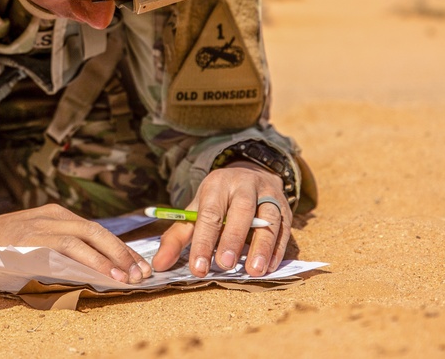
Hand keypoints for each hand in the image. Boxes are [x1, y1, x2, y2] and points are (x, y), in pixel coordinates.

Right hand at [0, 204, 152, 283]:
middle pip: (95, 230)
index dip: (119, 248)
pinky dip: (85, 260)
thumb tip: (94, 270)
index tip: (138, 264)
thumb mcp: (34, 240)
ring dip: (108, 257)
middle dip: (121, 251)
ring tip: (125, 276)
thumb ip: (60, 249)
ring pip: (83, 237)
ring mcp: (40, 226)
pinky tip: (99, 273)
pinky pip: (63, 248)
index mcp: (55, 215)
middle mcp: (51, 216)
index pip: (95, 230)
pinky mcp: (30, 239)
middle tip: (141, 272)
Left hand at [151, 161, 291, 277]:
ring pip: (269, 218)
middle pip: (241, 210)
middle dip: (232, 238)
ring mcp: (268, 195)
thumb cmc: (218, 200)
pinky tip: (269, 267)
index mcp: (217, 185)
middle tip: (224, 265)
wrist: (249, 175)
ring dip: (262, 246)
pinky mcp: (285, 208)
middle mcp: (244, 185)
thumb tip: (158, 265)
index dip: (204, 241)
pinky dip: (277, 249)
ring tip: (253, 271)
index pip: (210, 213)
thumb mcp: (196, 211)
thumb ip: (177, 237)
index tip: (198, 268)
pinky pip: (285, 229)